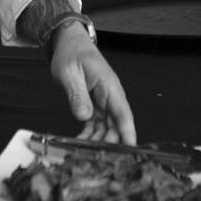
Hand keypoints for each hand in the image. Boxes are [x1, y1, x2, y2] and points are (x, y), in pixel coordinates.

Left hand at [49, 22, 135, 144]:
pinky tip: (81, 143)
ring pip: (107, 127)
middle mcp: (110, 96)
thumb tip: (84, 116)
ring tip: (87, 154)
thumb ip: (77, 94)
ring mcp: (104, 102)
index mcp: (109, 86)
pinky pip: (96, 124)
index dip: (127, 132)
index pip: (122, 113)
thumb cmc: (71, 54)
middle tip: (99, 157)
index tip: (131, 148)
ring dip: (99, 141)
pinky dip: (90, 135)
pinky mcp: (95, 106)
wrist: (69, 43)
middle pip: (116, 124)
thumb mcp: (69, 72)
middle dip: (111, 142)